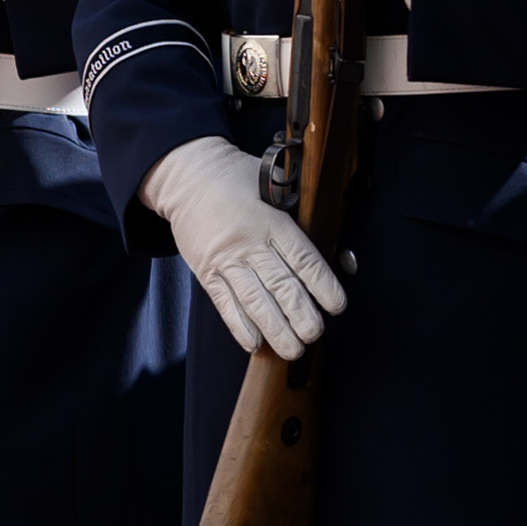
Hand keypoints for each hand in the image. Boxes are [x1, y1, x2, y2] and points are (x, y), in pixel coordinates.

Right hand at [147, 136, 343, 359]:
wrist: (187, 175)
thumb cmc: (239, 181)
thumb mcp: (277, 188)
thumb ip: (302, 220)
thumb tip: (339, 257)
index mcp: (272, 221)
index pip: (304, 260)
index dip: (323, 286)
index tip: (336, 306)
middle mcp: (249, 243)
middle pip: (281, 286)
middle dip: (301, 315)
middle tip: (314, 335)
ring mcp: (225, 259)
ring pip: (254, 300)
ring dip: (275, 329)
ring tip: (292, 349)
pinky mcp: (204, 270)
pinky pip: (223, 303)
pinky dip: (238, 325)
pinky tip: (253, 343)